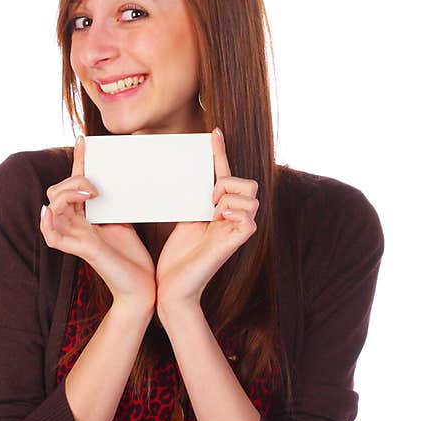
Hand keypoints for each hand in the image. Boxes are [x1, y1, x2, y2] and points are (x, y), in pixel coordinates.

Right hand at [40, 135, 155, 306]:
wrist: (145, 287)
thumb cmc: (135, 258)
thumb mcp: (126, 220)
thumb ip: (117, 201)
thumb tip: (125, 176)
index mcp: (86, 216)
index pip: (74, 182)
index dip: (78, 160)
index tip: (85, 140)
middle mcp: (77, 225)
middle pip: (57, 192)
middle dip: (73, 180)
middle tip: (97, 187)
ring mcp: (76, 238)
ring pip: (53, 208)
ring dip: (67, 194)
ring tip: (90, 193)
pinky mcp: (82, 251)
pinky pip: (53, 237)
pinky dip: (46, 223)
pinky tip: (48, 211)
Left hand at [155, 128, 258, 312]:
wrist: (171, 287)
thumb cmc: (175, 259)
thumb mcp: (183, 218)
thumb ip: (193, 198)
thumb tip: (186, 173)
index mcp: (220, 211)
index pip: (225, 175)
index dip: (220, 152)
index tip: (213, 132)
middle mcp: (233, 218)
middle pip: (248, 182)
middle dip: (227, 181)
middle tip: (208, 198)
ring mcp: (238, 230)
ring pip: (250, 194)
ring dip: (227, 196)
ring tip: (210, 210)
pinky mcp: (238, 240)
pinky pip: (248, 214)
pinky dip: (231, 210)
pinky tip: (216, 217)